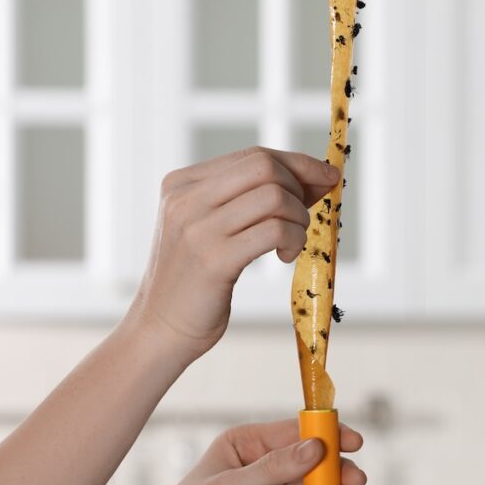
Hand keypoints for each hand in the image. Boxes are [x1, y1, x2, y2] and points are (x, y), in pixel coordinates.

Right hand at [127, 147, 340, 359]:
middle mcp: (185, 199)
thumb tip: (313, 178)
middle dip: (300, 187)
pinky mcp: (213, 260)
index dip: (297, 164)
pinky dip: (294, 240)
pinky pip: (275, 231)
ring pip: (274, 196)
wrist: (159, 329)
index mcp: (182, 184)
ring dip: (298, 218)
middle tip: (304, 218)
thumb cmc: (195, 281)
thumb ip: (246, 200)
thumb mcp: (208, 228)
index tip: (325, 177)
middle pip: (264, 167)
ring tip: (292, 242)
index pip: (252, 155)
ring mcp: (196, 228)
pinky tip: (285, 256)